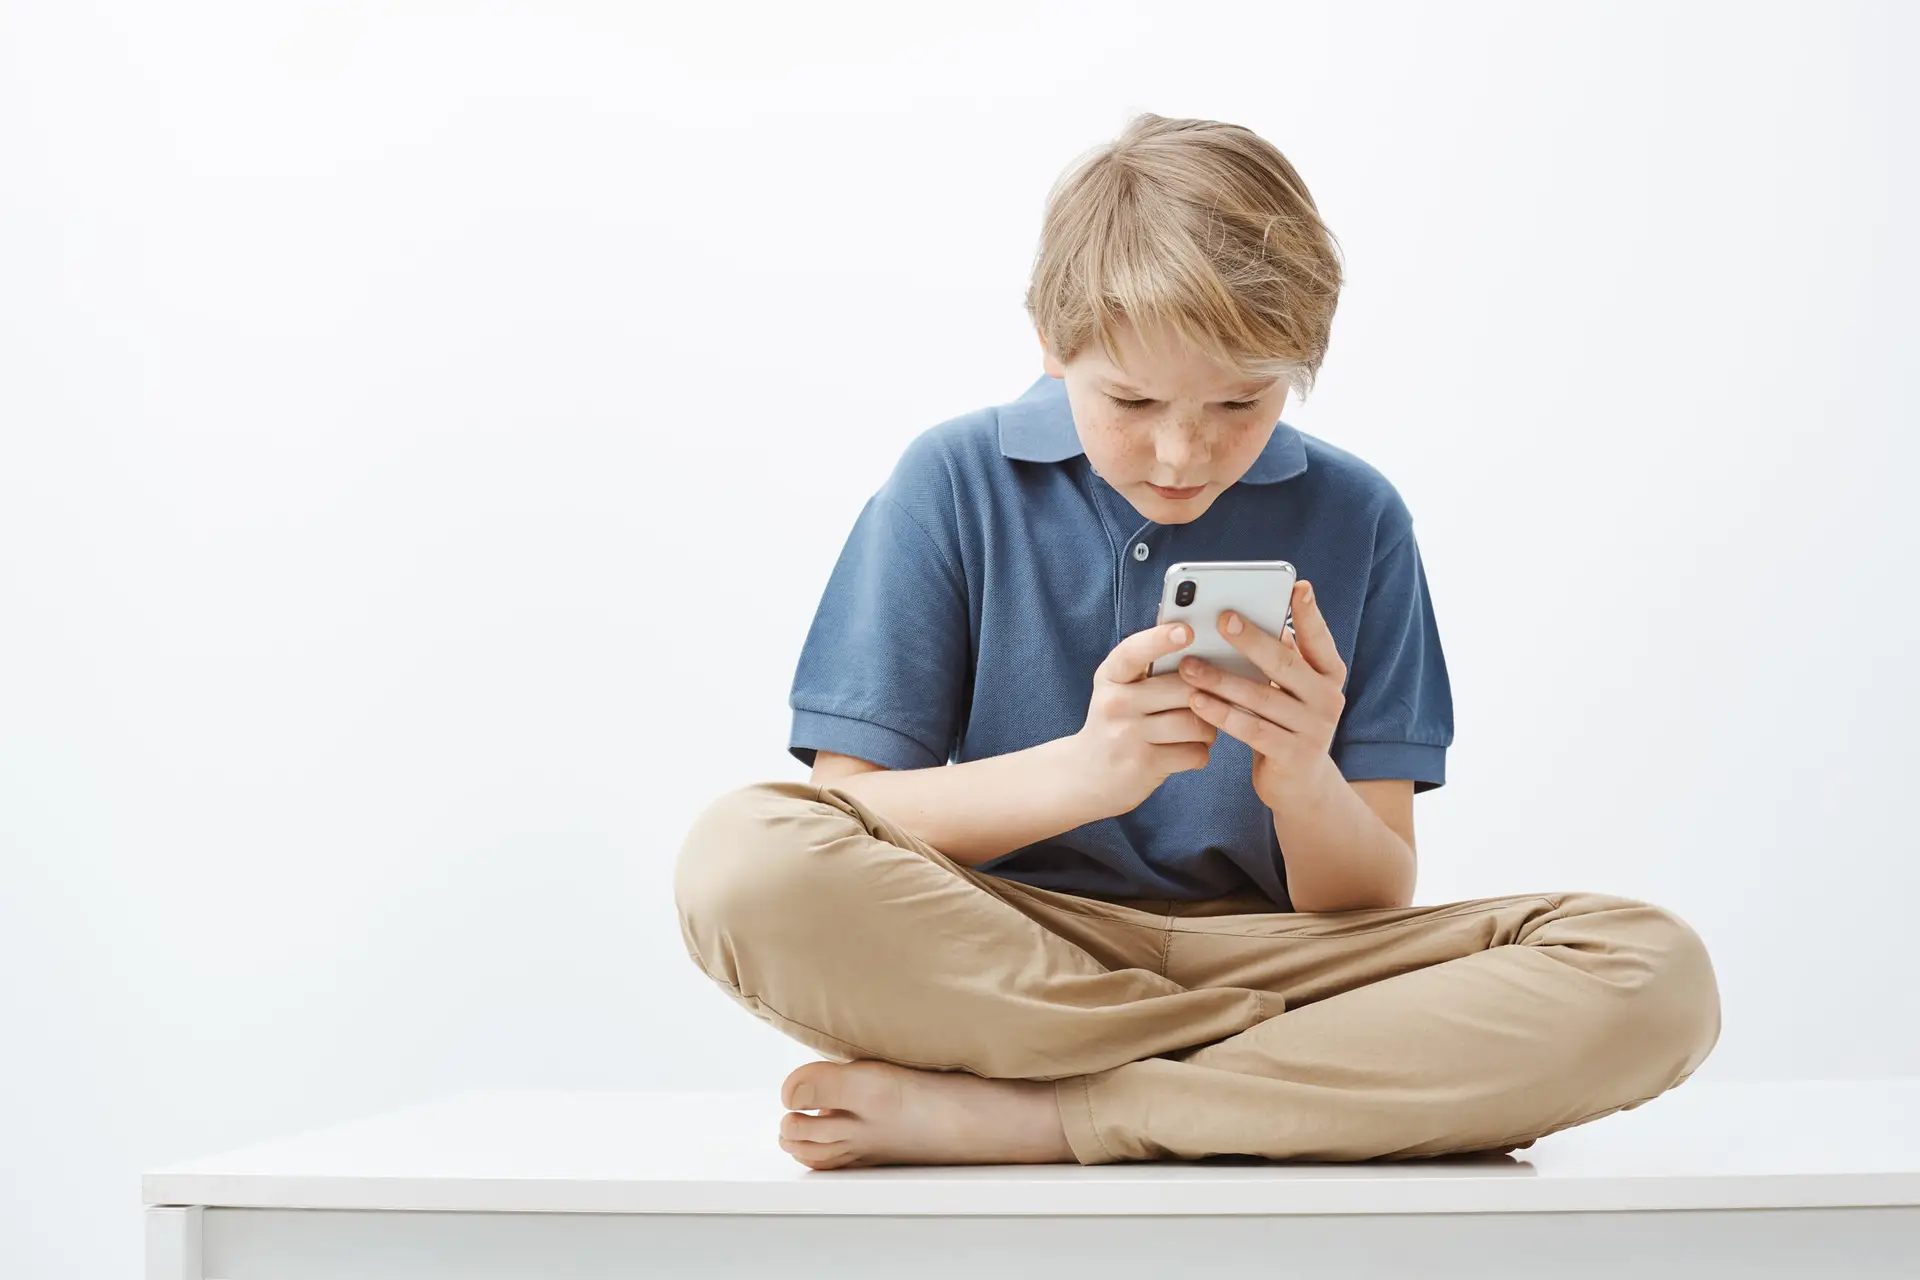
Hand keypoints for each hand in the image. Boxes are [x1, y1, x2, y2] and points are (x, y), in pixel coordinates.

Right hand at [1069, 620, 1217, 816]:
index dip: (1161, 640)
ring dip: (1208, 729)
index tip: (1187, 631)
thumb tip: (1206, 656)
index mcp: (1110, 676)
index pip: (1134, 652)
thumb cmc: (1117, 723)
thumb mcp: (1120, 691)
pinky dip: (1200, 753)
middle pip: (1183, 688)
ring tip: (1200, 730)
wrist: (1087, 775)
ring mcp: (1128, 736)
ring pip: (1195, 723)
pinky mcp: (1144, 764)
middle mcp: (1115, 703)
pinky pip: (1195, 753)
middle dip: (1208, 695)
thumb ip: (1151, 671)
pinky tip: (1188, 751)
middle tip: (1212, 701)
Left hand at [1177, 578, 1346, 810]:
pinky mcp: (1292, 755)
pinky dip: (1221, 714)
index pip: (1320, 639)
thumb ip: (1279, 659)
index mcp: (1329, 674)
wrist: (1302, 785)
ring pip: (1261, 698)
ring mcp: (1313, 729)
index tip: (1296, 586)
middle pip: (1285, 664)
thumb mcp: (1292, 689)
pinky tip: (1196, 701)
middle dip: (1251, 639)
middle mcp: (1328, 698)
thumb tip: (1242, 620)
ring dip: (1221, 679)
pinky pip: (1250, 730)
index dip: (1310, 613)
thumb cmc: (1287, 723)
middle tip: (1221, 618)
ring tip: (1189, 665)